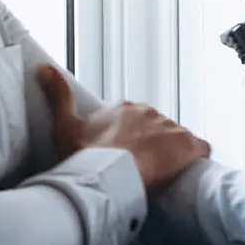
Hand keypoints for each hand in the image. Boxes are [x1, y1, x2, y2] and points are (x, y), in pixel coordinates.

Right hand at [41, 65, 209, 192]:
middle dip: (152, 147)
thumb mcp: (64, 126)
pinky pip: (200, 150)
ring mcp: (174, 129)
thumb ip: (58, 95)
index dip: (129, 140)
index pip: (134, 122)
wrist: (110, 176)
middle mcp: (152, 114)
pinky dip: (195, 159)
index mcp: (126, 109)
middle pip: (157, 131)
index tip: (122, 155)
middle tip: (140, 169)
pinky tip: (184, 173)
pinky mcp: (192, 146)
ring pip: (177, 140)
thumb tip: (44, 68)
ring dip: (172, 155)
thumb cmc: (86, 157)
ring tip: (159, 175)